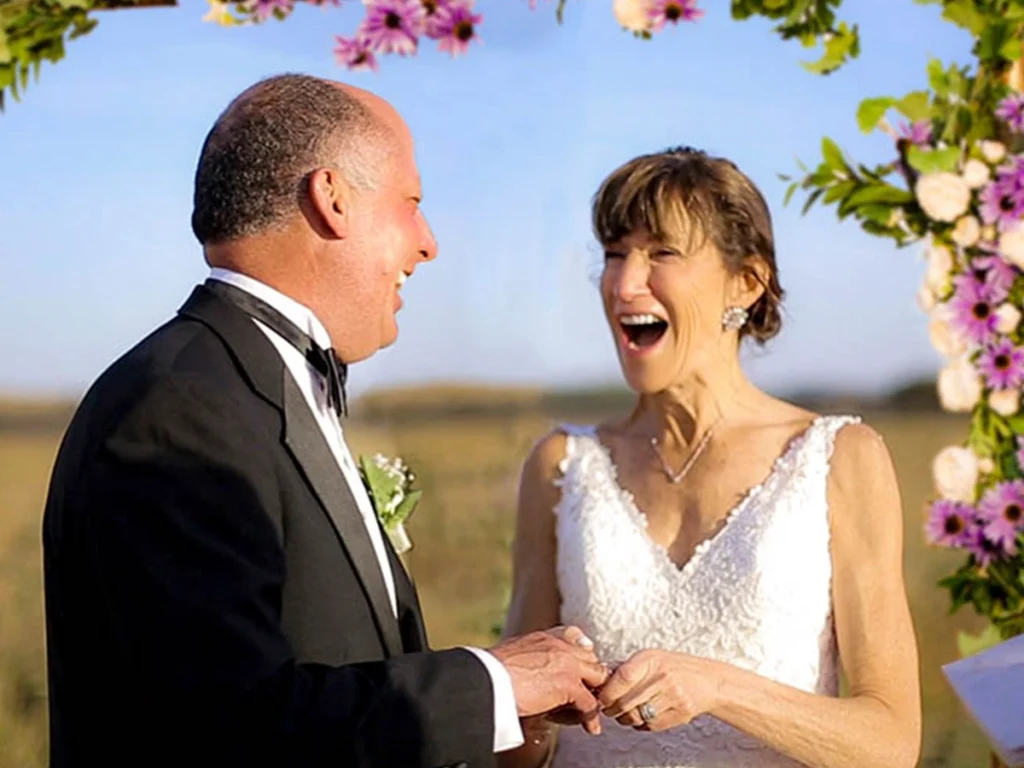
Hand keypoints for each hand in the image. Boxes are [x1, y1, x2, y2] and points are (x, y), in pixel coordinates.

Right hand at [491, 625, 608, 734]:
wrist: (488, 680)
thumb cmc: (491, 672)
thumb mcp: (512, 655)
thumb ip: (528, 657)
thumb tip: (529, 674)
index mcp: (544, 637)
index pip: (575, 638)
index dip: (580, 655)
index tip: (579, 670)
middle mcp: (559, 646)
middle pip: (591, 658)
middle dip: (591, 676)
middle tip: (588, 694)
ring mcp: (567, 664)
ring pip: (597, 677)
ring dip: (594, 695)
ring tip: (590, 712)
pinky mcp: (569, 685)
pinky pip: (590, 702)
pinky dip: (590, 716)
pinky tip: (589, 725)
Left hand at [597, 650, 722, 731]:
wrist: (708, 680)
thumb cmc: (675, 667)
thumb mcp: (651, 658)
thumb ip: (628, 668)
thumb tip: (600, 680)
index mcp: (651, 660)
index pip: (622, 678)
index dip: (607, 692)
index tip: (602, 697)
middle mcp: (661, 677)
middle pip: (625, 702)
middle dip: (611, 709)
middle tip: (609, 708)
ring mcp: (672, 696)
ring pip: (636, 716)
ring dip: (624, 719)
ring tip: (624, 713)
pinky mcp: (680, 713)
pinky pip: (650, 725)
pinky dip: (641, 725)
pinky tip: (642, 716)